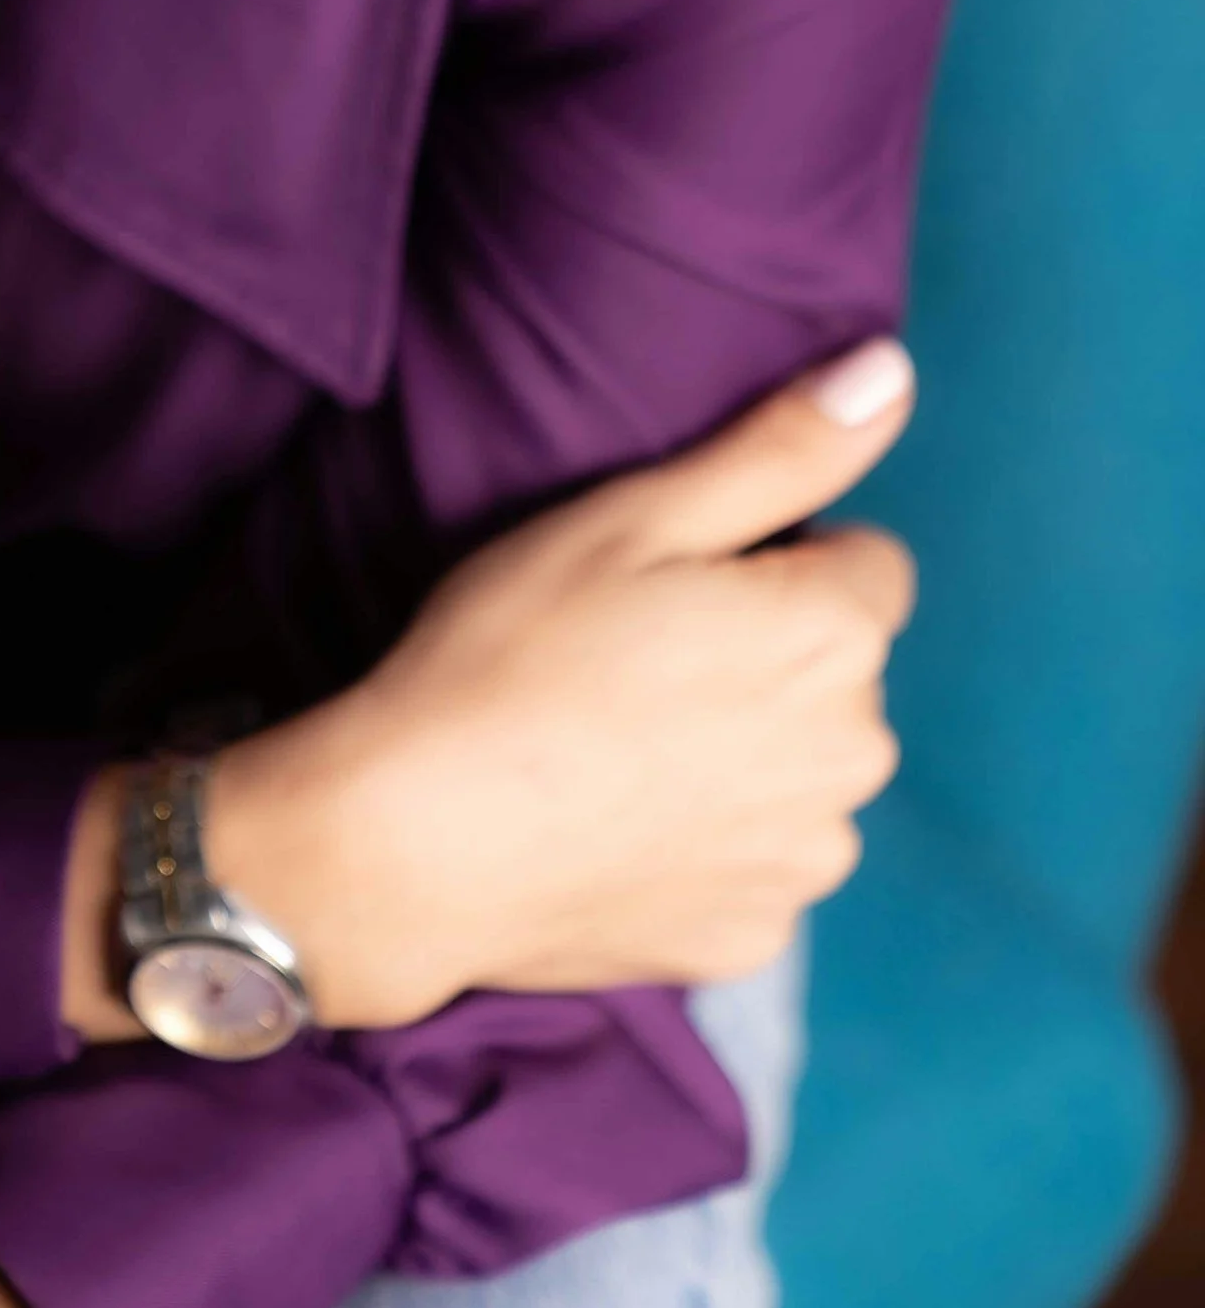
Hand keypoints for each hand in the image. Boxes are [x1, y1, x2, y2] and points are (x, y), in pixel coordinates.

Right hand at [68, 339, 918, 1037]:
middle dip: (766, 652)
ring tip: (617, 739)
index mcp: (833, 636)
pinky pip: (756, 859)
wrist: (416, 841)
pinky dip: (707, 838)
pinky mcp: (753, 935)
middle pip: (838, 670)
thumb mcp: (635, 516)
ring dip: (746, 750)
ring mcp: (805, 860)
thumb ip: (781, 448)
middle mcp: (853, 757)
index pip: (864, 563)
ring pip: (802, 768)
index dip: (770, 556)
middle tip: (633, 652)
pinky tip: (614, 817)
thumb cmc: (513, 651)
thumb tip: (891, 372)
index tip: (673, 579)